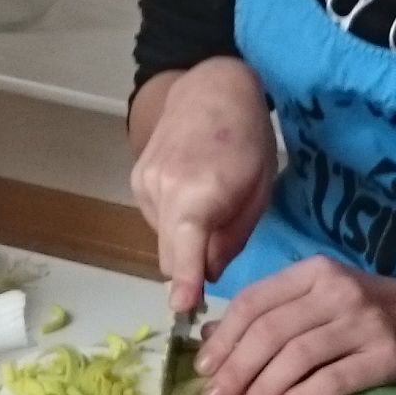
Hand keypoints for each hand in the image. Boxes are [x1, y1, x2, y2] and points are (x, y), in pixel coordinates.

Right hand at [131, 59, 275, 316]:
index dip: (184, 280)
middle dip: (190, 268)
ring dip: (185, 242)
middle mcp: (162, 188)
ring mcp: (143, 184)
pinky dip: (175, 223)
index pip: (186, 245)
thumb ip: (233, 236)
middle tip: (217, 263)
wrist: (208, 86)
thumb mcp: (259, 188)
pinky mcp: (136, 180)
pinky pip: (156, 220)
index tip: (183, 308)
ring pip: (163, 239)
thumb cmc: (247, 135)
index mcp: (199, 190)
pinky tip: (194, 196)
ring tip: (211, 208)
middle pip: (170, 253)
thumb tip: (209, 274)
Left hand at [195, 256, 395, 394]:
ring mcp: (363, 323)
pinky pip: (332, 381)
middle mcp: (337, 291)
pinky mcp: (385, 357)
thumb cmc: (373, 308)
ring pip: (296, 358)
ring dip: (262, 391)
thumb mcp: (321, 297)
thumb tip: (211, 336)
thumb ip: (271, 311)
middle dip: (235, 370)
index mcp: (315, 271)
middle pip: (270, 332)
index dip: (224, 338)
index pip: (255, 301)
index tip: (203, 368)